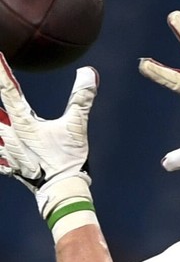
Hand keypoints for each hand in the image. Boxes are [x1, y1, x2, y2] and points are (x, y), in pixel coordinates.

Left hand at [0, 53, 97, 222]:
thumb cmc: (69, 159)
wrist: (63, 190)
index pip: (8, 90)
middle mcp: (9, 135)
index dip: (0, 71)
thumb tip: (89, 73)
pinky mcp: (9, 167)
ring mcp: (7, 153)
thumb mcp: (76, 127)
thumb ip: (81, 99)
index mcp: (24, 123)